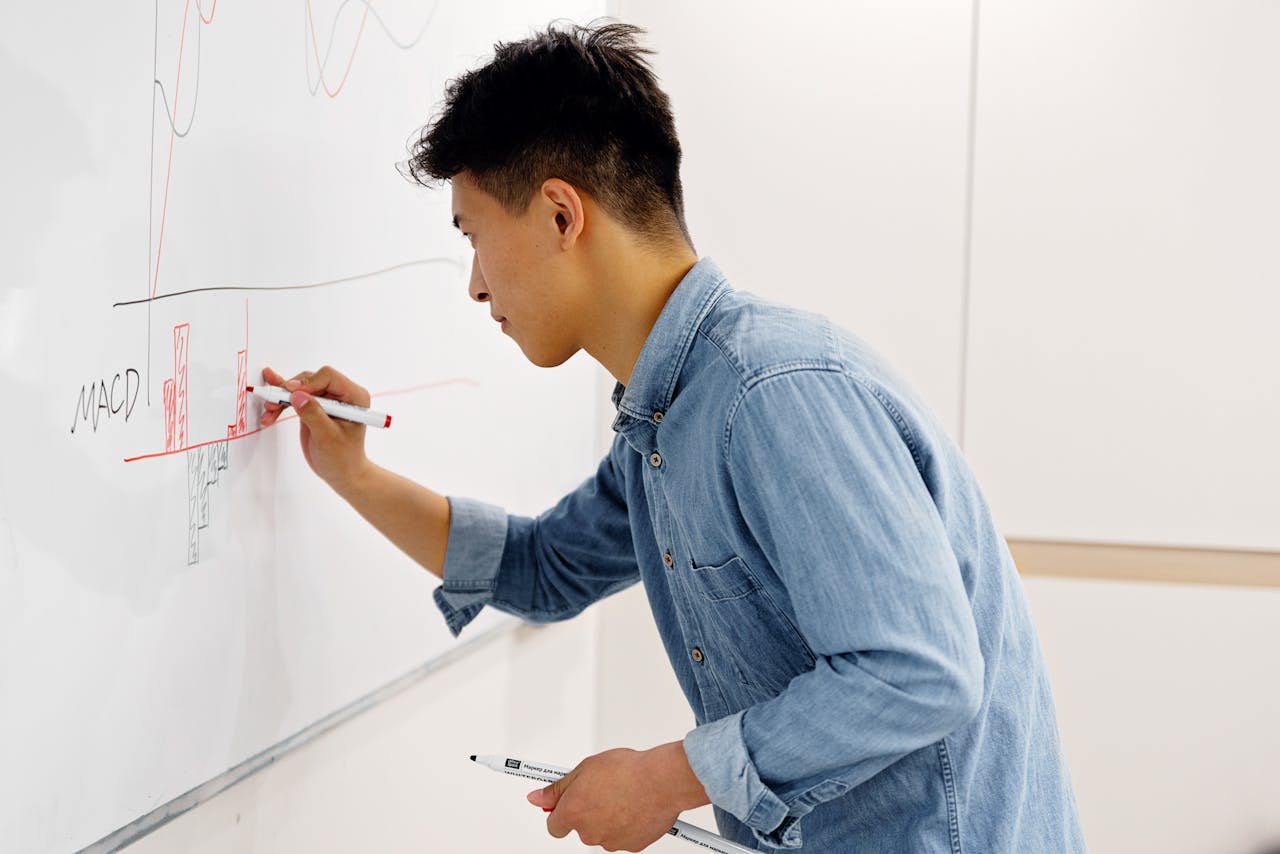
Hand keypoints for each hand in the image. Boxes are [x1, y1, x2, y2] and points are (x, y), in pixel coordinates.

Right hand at [260, 365, 372, 494]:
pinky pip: (295, 398)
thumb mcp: (328, 437)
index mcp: (354, 397)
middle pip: (310, 380)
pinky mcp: (314, 407)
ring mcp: (326, 400)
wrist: (342, 472)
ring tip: (269, 410)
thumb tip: (297, 396)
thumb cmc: (343, 458)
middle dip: (289, 391)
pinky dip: (281, 403)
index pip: (328, 377)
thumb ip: (313, 415)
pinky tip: (270, 408)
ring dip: (281, 397)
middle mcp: (341, 394)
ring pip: (299, 388)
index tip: (290, 393)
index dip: (307, 383)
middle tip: (272, 403)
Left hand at [526, 742, 709, 851]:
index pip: (554, 825)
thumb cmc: (627, 770)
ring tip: (625, 794)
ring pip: (604, 832)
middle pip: (581, 827)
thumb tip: (535, 797)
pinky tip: (637, 805)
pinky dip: (628, 824)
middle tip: (603, 791)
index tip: (566, 803)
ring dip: (609, 818)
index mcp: (573, 813)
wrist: (662, 780)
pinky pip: (624, 836)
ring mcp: (611, 842)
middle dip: (589, 812)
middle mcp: (589, 833)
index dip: (560, 812)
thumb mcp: (585, 768)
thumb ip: (558, 787)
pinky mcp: (632, 846)